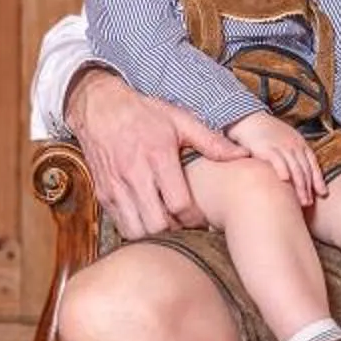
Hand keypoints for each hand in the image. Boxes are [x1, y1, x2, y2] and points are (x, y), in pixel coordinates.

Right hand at [68, 68, 245, 239]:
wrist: (99, 106)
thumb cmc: (142, 112)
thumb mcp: (180, 120)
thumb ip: (211, 141)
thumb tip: (241, 155)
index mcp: (158, 156)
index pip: (179, 203)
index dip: (194, 217)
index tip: (203, 217)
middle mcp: (134, 174)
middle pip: (157, 223)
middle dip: (176, 230)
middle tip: (187, 224)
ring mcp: (115, 186)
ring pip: (137, 230)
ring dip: (155, 233)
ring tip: (168, 223)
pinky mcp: (103, 194)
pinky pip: (121, 225)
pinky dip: (137, 229)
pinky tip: (149, 218)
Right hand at [226, 112, 322, 204]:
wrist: (249, 119)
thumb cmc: (267, 134)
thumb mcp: (285, 142)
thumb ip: (293, 157)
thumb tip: (296, 179)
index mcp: (300, 144)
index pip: (312, 164)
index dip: (318, 179)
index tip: (322, 194)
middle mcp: (293, 145)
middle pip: (304, 169)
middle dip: (308, 188)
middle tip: (309, 203)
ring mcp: (281, 146)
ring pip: (294, 167)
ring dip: (299, 185)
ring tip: (301, 201)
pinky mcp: (266, 147)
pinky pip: (276, 160)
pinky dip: (282, 169)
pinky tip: (284, 181)